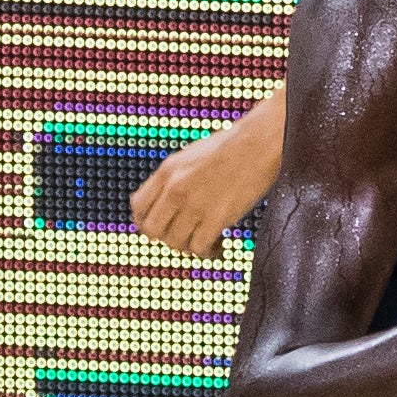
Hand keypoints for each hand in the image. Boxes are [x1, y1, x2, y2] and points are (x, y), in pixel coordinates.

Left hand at [129, 101, 283, 258]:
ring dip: (189, 246)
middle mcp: (175, 189)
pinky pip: (199, 248)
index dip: (146, 221)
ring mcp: (194, 205)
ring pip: (175, 242)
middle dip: (166, 237)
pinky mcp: (215, 218)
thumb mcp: (191, 157)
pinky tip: (219, 245)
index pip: (138, 206)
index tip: (161, 225)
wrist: (258, 144)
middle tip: (183, 236)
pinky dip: (208, 252)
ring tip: (206, 241)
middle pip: (152, 230)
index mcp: (167, 171)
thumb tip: (169, 202)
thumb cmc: (232, 147)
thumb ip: (175, 178)